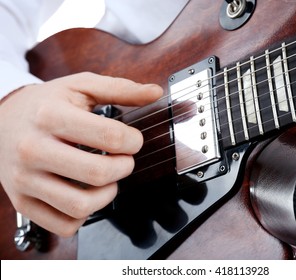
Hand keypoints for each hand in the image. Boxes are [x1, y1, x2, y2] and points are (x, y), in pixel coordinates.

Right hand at [0, 72, 162, 236]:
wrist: (1, 119)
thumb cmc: (45, 104)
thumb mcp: (81, 86)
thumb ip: (120, 89)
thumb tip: (155, 92)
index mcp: (50, 116)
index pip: (110, 137)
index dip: (133, 141)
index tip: (132, 140)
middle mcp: (33, 149)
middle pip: (98, 174)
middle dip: (124, 168)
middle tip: (123, 160)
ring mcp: (25, 179)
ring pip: (81, 206)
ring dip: (107, 195)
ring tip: (106, 180)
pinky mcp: (23, 202)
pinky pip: (64, 225)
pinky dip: (84, 215)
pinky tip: (85, 195)